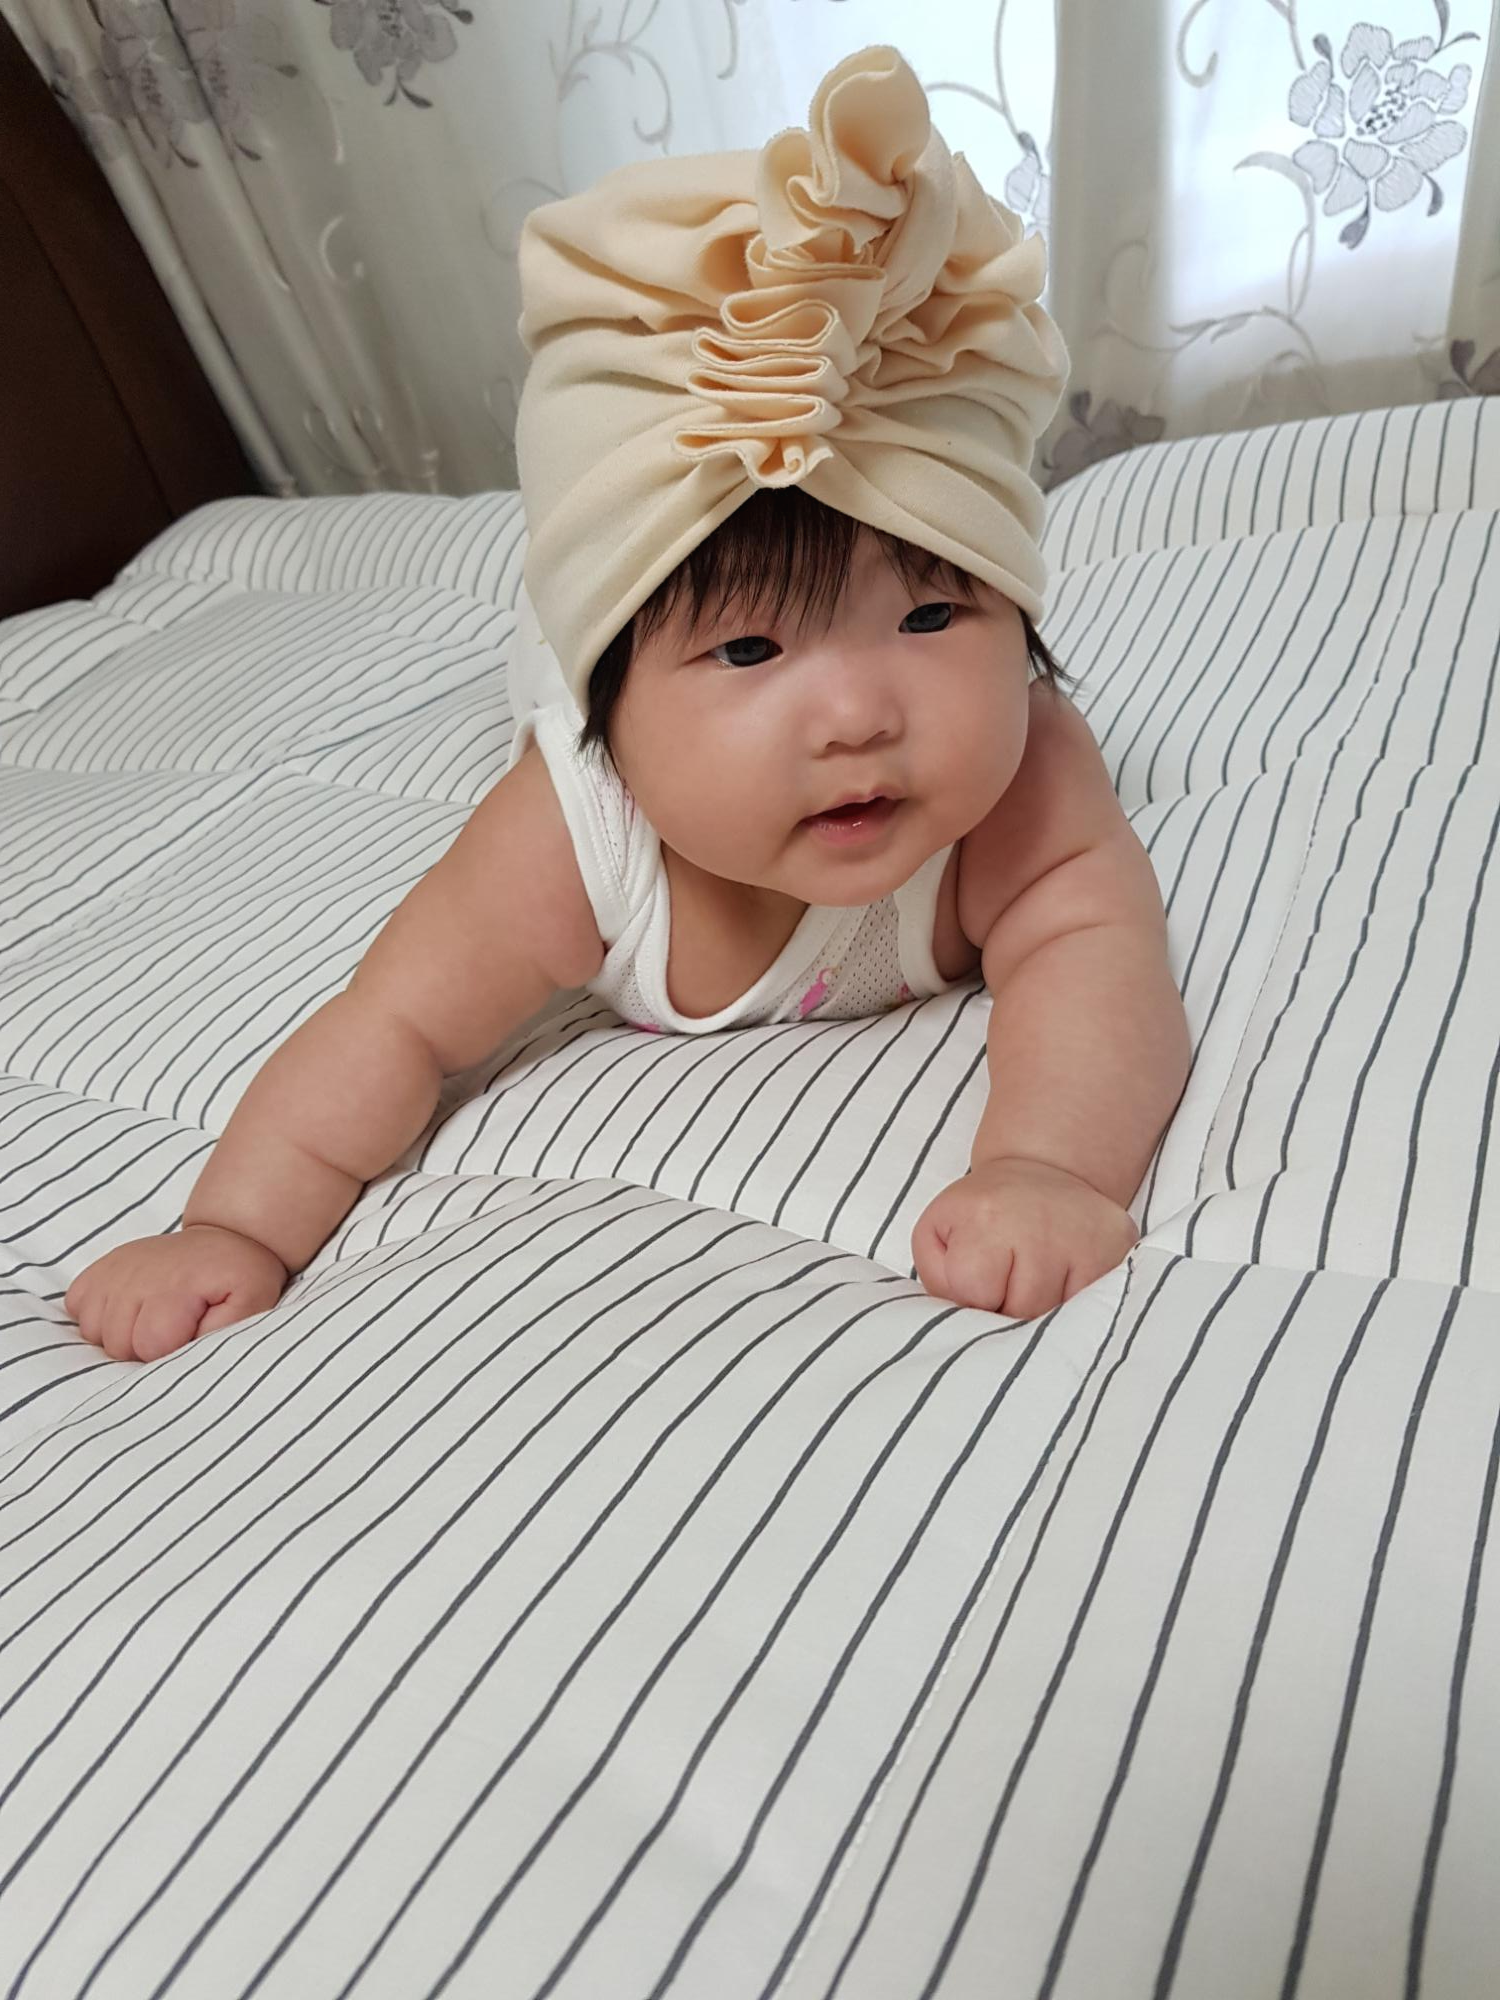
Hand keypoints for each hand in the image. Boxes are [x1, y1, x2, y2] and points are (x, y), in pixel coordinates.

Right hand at [64, 1225, 288, 1362]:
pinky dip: (97, 1315)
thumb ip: (228, 1328)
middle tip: (174, 1327)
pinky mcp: (99, 1269)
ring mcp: (113, 1270)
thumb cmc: (238, 1275)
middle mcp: (135, 1276)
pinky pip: (77, 1307)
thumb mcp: (254, 1299)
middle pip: (117, 1345)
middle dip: (145, 1347)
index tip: (191, 1333)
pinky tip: (129, 1309)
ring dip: (120, 1334)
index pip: (149, 1347)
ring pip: (92, 1331)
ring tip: (153, 1319)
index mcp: (174, 1287)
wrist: (223, 1240)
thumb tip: (193, 1350)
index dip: (172, 1351)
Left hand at [912, 1156, 1138, 1317]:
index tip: (978, 1275)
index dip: (971, 1295)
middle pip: (1020, 1311)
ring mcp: (1087, 1238)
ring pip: (1058, 1317)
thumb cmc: (985, 1213)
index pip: (973, 1292)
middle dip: (1008, 1309)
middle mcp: (1043, 1225)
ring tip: (1035, 1281)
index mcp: (989, 1217)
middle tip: (1009, 1281)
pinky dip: (1075, 1307)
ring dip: (1041, 1312)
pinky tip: (1064, 1283)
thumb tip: (969, 1323)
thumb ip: (939, 1282)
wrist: (1044, 1172)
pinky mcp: (1121, 1249)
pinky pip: (1094, 1309)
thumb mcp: (937, 1234)